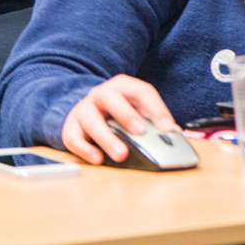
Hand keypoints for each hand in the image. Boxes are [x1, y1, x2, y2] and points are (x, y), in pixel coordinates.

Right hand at [60, 75, 176, 165]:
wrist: (86, 109)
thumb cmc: (118, 110)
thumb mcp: (136, 108)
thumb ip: (153, 118)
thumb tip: (174, 133)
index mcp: (123, 86)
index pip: (141, 91)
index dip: (155, 108)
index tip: (167, 127)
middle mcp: (101, 94)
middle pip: (111, 98)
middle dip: (126, 115)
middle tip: (140, 132)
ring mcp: (83, 109)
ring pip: (91, 120)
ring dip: (107, 138)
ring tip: (121, 154)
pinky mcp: (70, 127)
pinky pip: (73, 138)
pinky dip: (85, 149)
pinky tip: (98, 158)